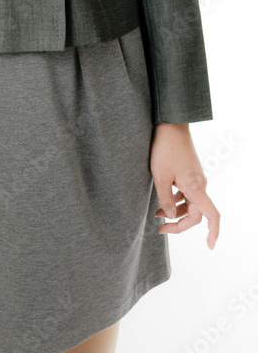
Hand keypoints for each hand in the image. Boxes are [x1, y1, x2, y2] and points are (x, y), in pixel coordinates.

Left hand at [150, 122, 219, 248]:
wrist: (171, 125)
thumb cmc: (165, 149)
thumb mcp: (160, 176)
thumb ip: (165, 198)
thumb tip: (170, 215)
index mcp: (196, 187)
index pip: (211, 216)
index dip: (213, 232)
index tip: (210, 246)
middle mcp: (199, 184)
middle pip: (195, 213)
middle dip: (179, 224)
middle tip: (160, 229)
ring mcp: (195, 178)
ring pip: (190, 203)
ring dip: (176, 211)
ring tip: (157, 214)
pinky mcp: (190, 172)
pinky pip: (187, 192)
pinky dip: (176, 200)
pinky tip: (163, 199)